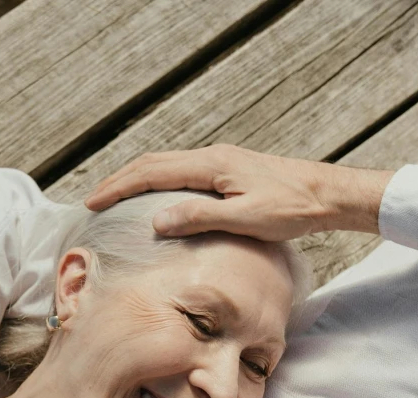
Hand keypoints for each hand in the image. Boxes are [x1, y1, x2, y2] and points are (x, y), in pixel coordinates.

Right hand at [85, 145, 392, 240]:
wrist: (325, 195)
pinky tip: (155, 198)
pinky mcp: (228, 171)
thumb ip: (201, 218)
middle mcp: (211, 158)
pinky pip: (181, 172)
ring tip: (115, 197)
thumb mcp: (246, 219)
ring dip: (136, 179)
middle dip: (119, 180)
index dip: (119, 187)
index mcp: (211, 166)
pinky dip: (157, 182)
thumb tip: (157, 220)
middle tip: (93, 199)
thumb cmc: (291, 210)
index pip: (152, 173)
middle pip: (153, 163)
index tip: (93, 202)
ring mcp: (220, 162)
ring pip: (166, 165)